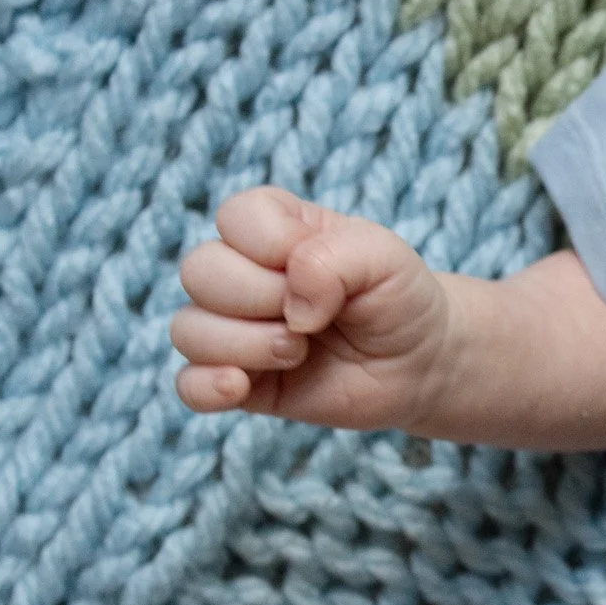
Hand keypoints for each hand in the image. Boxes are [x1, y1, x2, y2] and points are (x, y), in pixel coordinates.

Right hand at [173, 187, 452, 425]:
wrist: (418, 363)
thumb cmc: (397, 298)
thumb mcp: (385, 258)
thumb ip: (333, 258)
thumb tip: (290, 305)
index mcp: (271, 227)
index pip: (234, 217)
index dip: (276, 245)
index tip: (326, 268)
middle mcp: (241, 272)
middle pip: (199, 271)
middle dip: (260, 297)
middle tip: (314, 319)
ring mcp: (234, 328)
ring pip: (187, 329)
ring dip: (245, 345)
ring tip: (297, 353)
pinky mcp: (238, 381)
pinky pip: (187, 385)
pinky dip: (207, 387)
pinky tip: (242, 387)